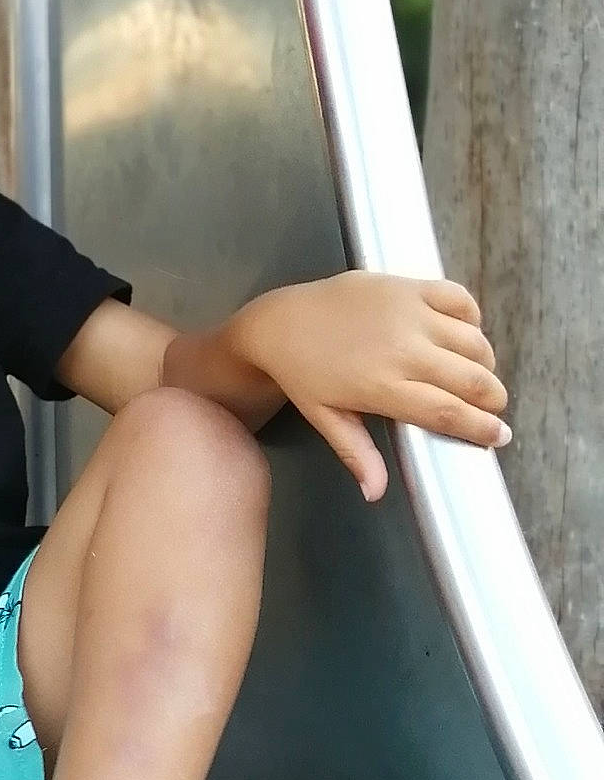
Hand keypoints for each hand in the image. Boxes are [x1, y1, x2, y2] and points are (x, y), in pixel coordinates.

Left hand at [232, 270, 509, 501]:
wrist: (281, 322)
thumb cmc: (304, 375)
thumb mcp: (327, 418)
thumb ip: (357, 453)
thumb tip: (375, 493)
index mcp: (384, 386)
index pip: (449, 412)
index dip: (481, 427)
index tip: (499, 436)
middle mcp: (405, 348)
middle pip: (472, 379)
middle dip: (492, 399)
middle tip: (492, 408)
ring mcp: (409, 312)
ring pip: (473, 341)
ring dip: (484, 362)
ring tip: (476, 376)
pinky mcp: (409, 285)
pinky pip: (460, 299)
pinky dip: (472, 319)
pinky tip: (463, 334)